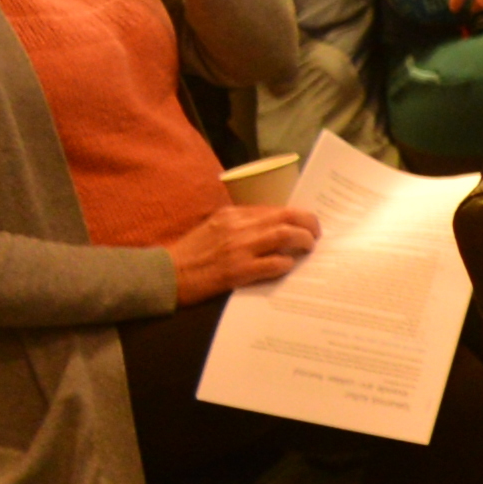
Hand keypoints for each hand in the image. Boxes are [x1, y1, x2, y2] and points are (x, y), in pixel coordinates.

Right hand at [162, 200, 320, 301]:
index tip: (305, 222)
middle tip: (316, 234)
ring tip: (309, 248)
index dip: (295, 215)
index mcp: (231, 214)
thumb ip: (239, 225)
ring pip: (284, 235)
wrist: (166, 275)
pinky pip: (273, 264)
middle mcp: (237, 227)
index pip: (273, 209)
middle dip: (308, 223)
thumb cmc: (190, 253)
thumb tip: (272, 227)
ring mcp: (238, 248)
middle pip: (285, 217)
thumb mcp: (213, 228)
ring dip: (303, 241)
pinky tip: (288, 266)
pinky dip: (286, 264)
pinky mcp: (238, 270)